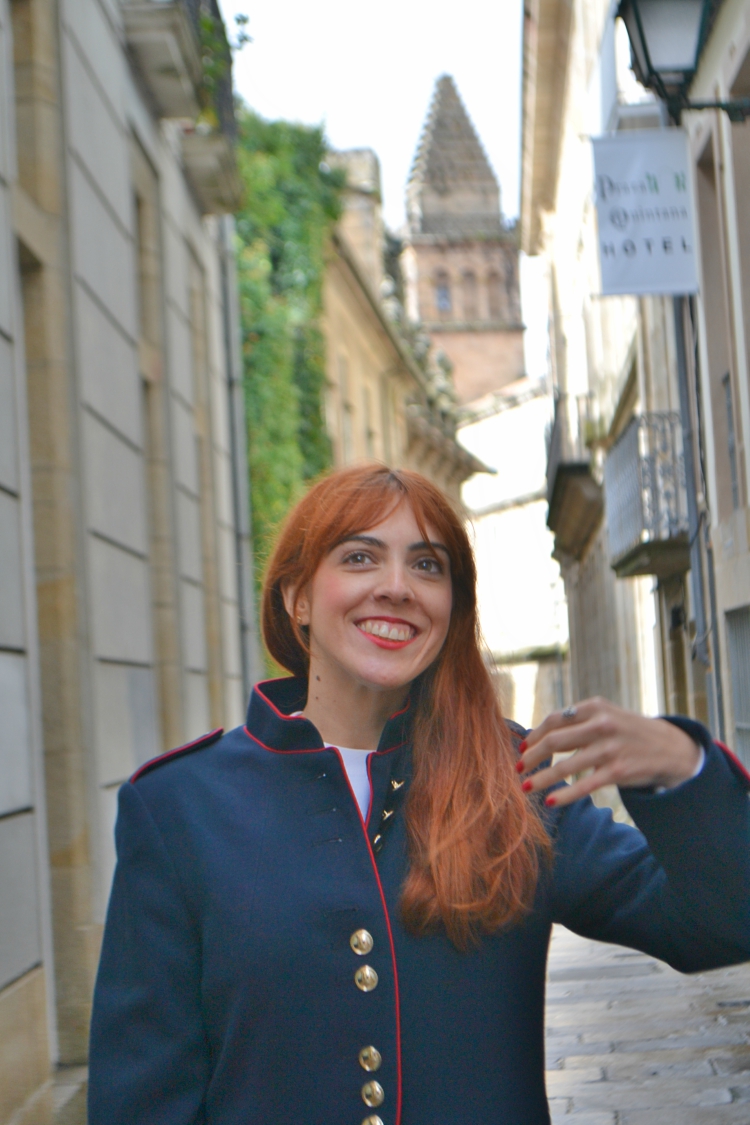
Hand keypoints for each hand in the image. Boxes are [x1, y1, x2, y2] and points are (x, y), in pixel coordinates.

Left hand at [516, 697, 701, 808]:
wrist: (670, 747)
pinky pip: (583, 786)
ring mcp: (609, 749)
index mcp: (595, 707)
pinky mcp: (617, 771)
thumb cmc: (628, 731)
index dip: (534, 735)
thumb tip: (539, 735)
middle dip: (531, 757)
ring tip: (525, 788)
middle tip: (518, 768)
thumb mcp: (606, 714)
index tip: (523, 748)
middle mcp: (601, 725)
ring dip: (540, 779)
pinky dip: (564, 795)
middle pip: (554, 742)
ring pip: (564, 767)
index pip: (554, 720)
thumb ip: (577, 720)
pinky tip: (550, 801)